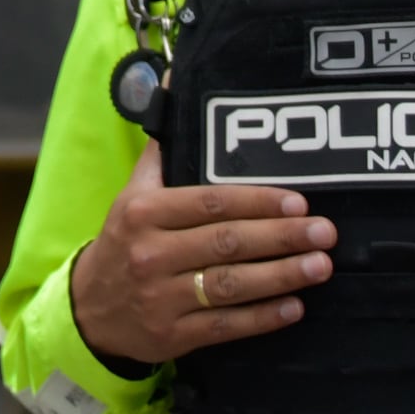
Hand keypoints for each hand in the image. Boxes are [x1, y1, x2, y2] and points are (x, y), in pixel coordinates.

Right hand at [68, 136, 336, 368]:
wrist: (90, 310)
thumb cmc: (126, 241)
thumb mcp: (133, 193)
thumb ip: (163, 148)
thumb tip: (175, 79)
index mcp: (143, 212)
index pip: (209, 202)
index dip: (257, 201)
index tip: (298, 201)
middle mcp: (151, 253)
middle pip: (226, 242)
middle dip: (281, 237)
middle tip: (324, 232)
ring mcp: (162, 297)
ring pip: (230, 284)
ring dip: (281, 276)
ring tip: (320, 266)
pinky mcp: (173, 335)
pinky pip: (225, 325)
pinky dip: (262, 317)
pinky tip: (294, 307)